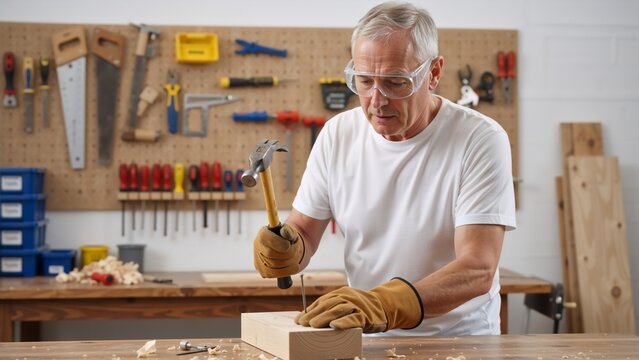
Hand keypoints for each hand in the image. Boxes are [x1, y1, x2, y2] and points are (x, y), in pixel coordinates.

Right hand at [253, 223, 304, 277]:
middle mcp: (257, 247)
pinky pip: (276, 274)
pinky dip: (288, 270)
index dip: (280, 243)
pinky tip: (294, 265)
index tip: (289, 244)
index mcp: (263, 234)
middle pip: (270, 254)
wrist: (285, 248)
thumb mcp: (290, 231)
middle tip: (296, 251)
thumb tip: (284, 232)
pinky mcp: (264, 272)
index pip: (266, 239)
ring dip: (290, 262)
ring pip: (274, 266)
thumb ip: (288, 231)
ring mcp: (259, 261)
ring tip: (296, 257)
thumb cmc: (287, 238)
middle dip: (287, 254)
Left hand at [295, 278, 422, 332]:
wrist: (384, 305)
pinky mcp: (365, 316)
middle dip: (313, 315)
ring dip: (324, 317)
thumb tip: (310, 316)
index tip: (299, 319)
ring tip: (312, 325)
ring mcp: (356, 306)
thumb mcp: (345, 302)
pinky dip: (343, 322)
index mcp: (340, 293)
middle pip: (327, 305)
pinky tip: (334, 326)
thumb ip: (332, 307)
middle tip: (301, 323)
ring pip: (338, 310)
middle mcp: (347, 297)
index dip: (309, 310)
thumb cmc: (360, 307)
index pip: (322, 301)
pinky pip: (353, 319)